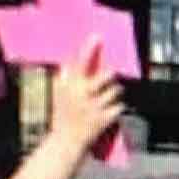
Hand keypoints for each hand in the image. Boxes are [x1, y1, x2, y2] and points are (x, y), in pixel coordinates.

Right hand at [50, 35, 124, 153]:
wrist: (66, 142)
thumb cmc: (62, 116)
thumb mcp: (59, 94)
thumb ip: (65, 76)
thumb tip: (69, 60)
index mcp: (70, 86)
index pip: (81, 62)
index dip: (89, 48)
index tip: (97, 36)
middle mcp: (83, 94)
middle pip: (107, 75)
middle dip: (110, 77)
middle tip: (107, 80)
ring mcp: (95, 107)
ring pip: (116, 91)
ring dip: (114, 94)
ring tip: (104, 100)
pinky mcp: (105, 119)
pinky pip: (119, 107)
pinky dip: (116, 109)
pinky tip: (107, 114)